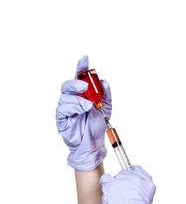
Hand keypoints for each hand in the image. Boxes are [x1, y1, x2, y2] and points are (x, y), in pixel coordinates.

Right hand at [55, 55, 111, 170]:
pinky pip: (63, 109)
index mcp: (81, 95)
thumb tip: (104, 81)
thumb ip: (106, 94)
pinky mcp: (61, 118)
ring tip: (88, 106)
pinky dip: (73, 107)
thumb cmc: (96, 126)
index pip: (79, 78)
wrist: (93, 144)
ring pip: (65, 96)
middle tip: (85, 86)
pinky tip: (82, 110)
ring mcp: (65, 108)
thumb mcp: (106, 108)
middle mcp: (72, 99)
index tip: (85, 59)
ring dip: (77, 99)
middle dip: (76, 83)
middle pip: (68, 85)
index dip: (81, 68)